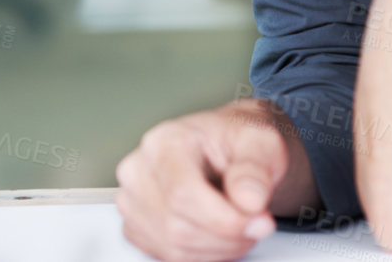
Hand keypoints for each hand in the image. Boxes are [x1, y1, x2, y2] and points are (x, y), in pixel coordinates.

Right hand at [114, 100, 303, 261]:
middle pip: (179, 227)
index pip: (182, 193)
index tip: (259, 221)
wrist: (224, 150)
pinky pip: (170, 257)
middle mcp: (138, 170)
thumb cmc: (235, 143)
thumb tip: (249, 200)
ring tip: (239, 224)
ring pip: (175, 248)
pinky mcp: (136, 227)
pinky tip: (218, 233)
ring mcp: (132, 200)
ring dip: (219, 248)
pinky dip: (204, 255)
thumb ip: (254, 170)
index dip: (225, 219)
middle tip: (257, 222)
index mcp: (164, 141)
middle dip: (229, 236)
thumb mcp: (259, 142)